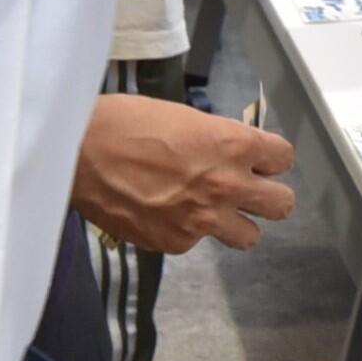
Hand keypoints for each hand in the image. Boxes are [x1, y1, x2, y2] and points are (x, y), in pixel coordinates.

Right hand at [72, 93, 297, 252]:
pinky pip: (195, 242)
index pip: (284, 158)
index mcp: (234, 145)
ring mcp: (203, 220)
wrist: (78, 152)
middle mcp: (227, 186)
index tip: (258, 160)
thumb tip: (229, 154)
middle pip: (282, 205)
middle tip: (249, 191)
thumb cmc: (126, 122)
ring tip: (211, 210)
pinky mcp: (175, 243)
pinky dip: (184, 230)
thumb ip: (217, 140)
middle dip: (269, 197)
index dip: (270, 159)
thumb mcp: (185, 117)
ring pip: (249, 237)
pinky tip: (161, 211)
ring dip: (236, 223)